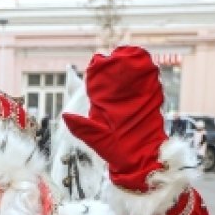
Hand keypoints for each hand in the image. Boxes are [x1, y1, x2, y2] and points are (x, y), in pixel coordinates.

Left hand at [61, 46, 167, 192]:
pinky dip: (147, 73)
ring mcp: (134, 100)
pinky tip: (146, 63)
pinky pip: (148, 84)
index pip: (97, 84)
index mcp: (102, 107)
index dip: (97, 72)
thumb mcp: (96, 138)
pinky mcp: (149, 103)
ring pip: (131, 78)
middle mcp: (117, 101)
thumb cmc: (115, 151)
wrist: (139, 160)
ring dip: (131, 66)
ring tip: (130, 55)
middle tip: (116, 54)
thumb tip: (65, 116)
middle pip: (115, 77)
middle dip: (115, 65)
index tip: (97, 62)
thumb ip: (82, 126)